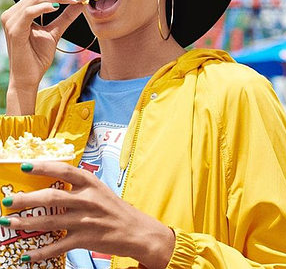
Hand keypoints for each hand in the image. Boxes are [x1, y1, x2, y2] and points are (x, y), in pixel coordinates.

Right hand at [1, 0, 86, 113]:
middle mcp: (13, 14)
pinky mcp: (14, 30)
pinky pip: (28, 12)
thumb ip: (65, 17)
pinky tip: (57, 7)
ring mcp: (11, 21)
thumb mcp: (55, 32)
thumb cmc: (38, 57)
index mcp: (20, 12)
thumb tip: (80, 3)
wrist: (28, 78)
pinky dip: (43, 7)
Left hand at [1, 162, 174, 268]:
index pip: (64, 171)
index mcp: (91, 183)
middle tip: (7, 200)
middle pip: (51, 197)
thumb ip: (79, 187)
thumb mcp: (99, 190)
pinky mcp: (85, 239)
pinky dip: (41, 252)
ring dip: (26, 223)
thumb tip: (52, 185)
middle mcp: (88, 199)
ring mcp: (86, 220)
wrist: (136, 230)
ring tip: (8, 223)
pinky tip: (26, 256)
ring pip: (50, 222)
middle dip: (26, 199)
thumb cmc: (115, 209)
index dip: (44, 167)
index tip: (25, 165)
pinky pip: (58, 247)